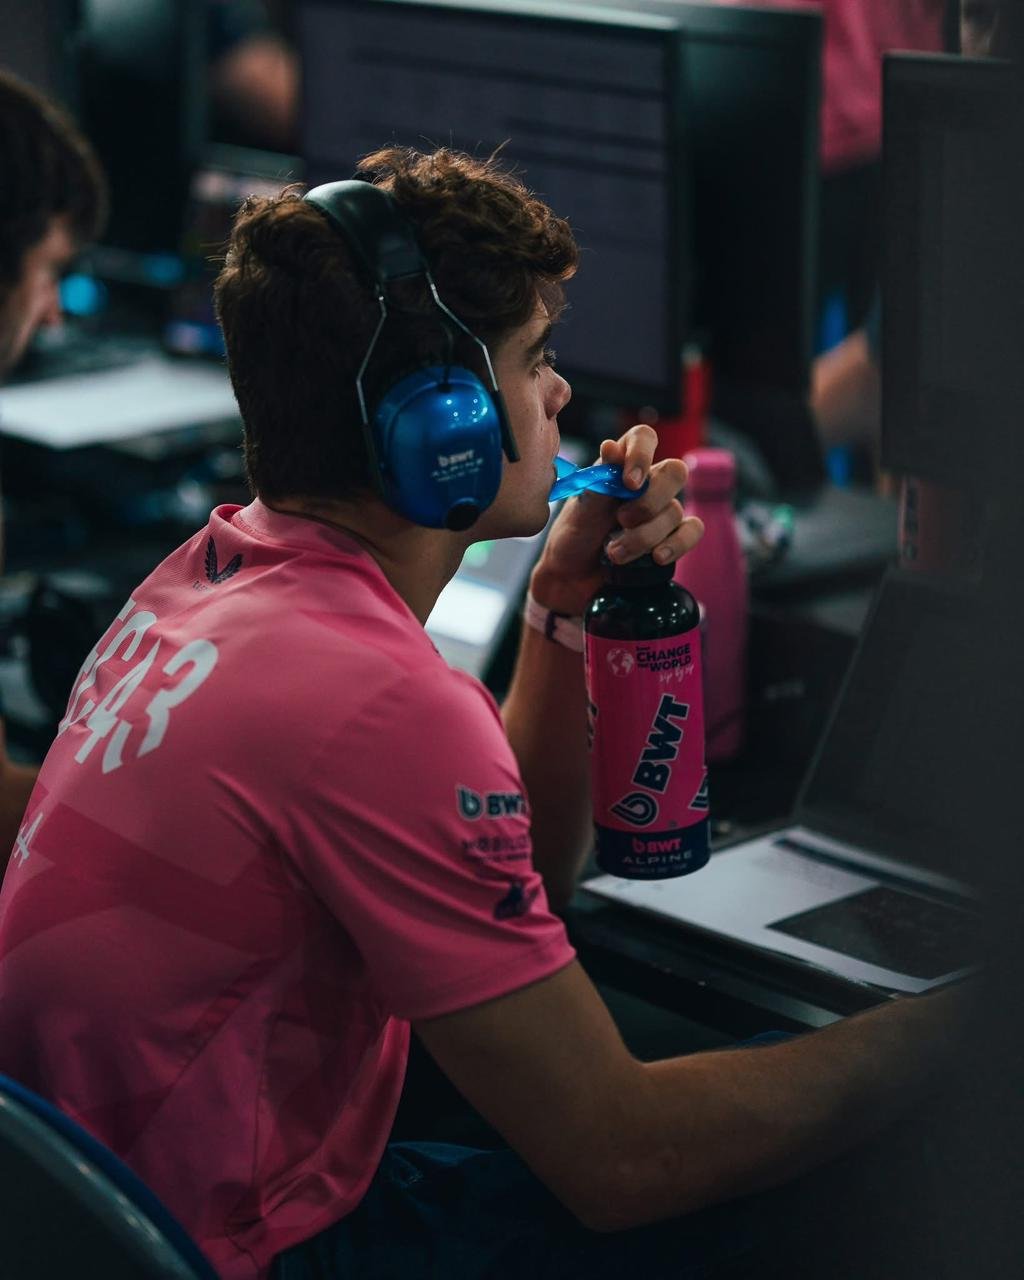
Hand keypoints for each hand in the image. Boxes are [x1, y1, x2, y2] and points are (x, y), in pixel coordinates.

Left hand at [530, 424, 703, 615]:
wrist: (571, 577)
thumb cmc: (573, 537)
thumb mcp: (580, 509)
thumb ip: (600, 480)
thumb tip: (611, 446)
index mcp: (620, 466)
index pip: (644, 438)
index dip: (642, 454)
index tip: (629, 483)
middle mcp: (646, 484)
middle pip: (674, 472)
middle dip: (648, 502)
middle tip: (621, 520)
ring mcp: (661, 511)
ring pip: (675, 511)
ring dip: (644, 536)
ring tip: (615, 553)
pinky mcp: (671, 538)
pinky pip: (691, 532)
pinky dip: (676, 544)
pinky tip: (657, 556)